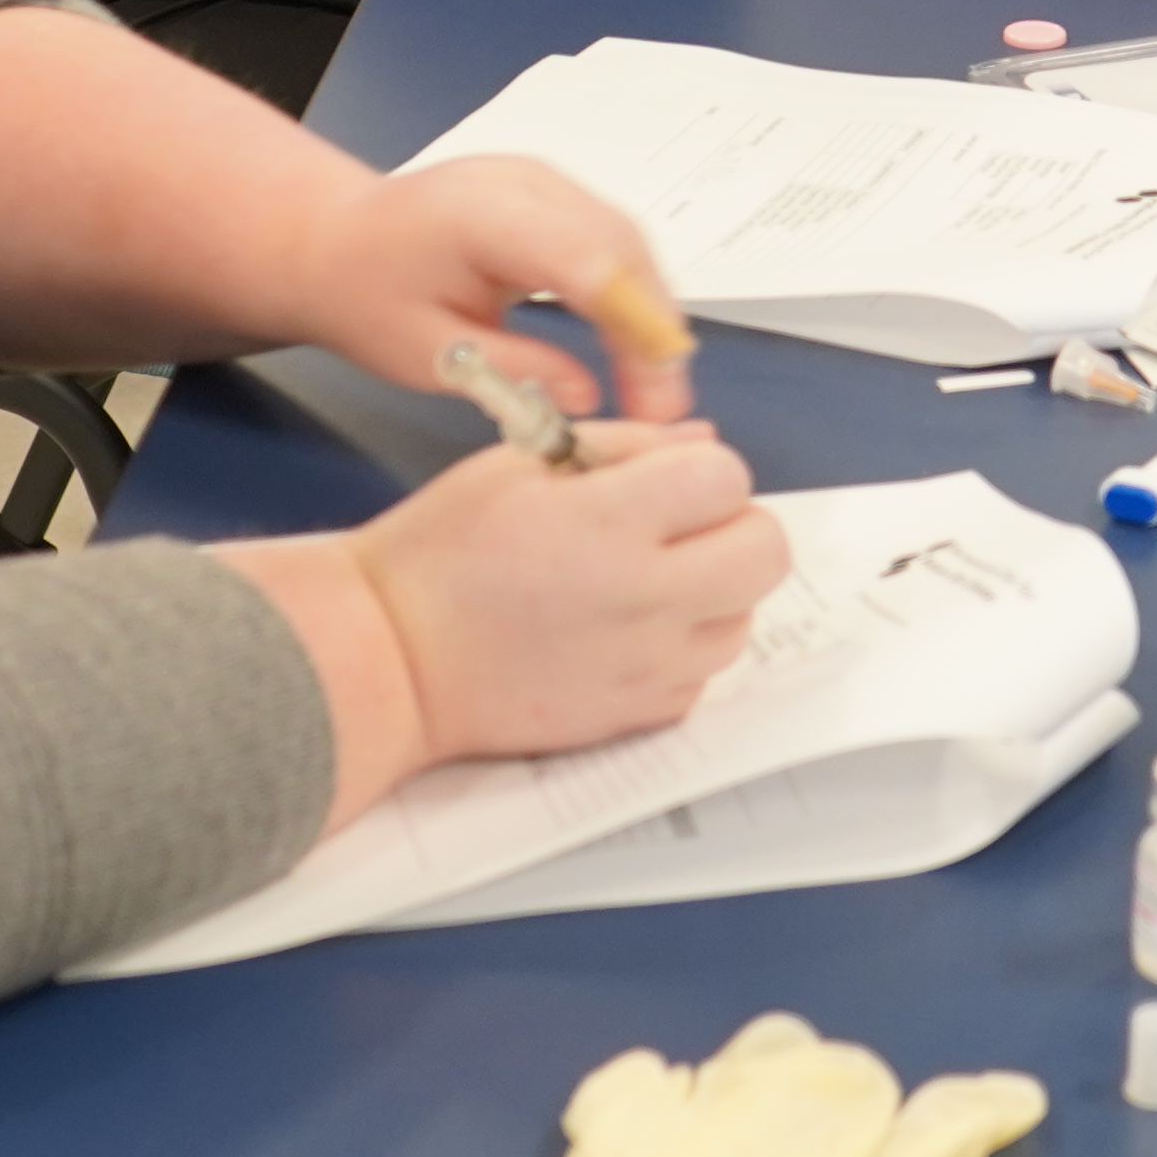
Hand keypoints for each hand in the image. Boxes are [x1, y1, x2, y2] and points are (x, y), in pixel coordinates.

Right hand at [226, 421, 787, 812]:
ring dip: (711, 592)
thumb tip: (700, 441)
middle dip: (731, 527)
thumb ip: (620, 446)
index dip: (699, 469)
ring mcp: (646, 665)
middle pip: (766, 551)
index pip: (726, 475)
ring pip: (742, 618)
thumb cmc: (436, 559)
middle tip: (676, 529)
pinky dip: (679, 650)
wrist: (391, 661)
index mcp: (608, 522)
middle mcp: (643, 597)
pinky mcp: (636, 715)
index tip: (662, 481)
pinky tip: (622, 632)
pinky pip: (702, 676)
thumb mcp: (513, 466)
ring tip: (642, 583)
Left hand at [290, 152, 700, 428]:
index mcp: (483, 214)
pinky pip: (613, 237)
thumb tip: (589, 396)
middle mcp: (525, 182)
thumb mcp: (424, 354)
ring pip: (629, 240)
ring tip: (656, 389)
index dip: (636, 329)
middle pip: (622, 248)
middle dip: (655, 332)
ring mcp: (544, 179)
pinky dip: (633, 292)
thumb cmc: (365, 294)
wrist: (334, 238)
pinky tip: (636, 344)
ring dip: (652, 314)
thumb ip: (512, 370)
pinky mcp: (554, 192)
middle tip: (664, 410)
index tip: (658, 398)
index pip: (587, 262)